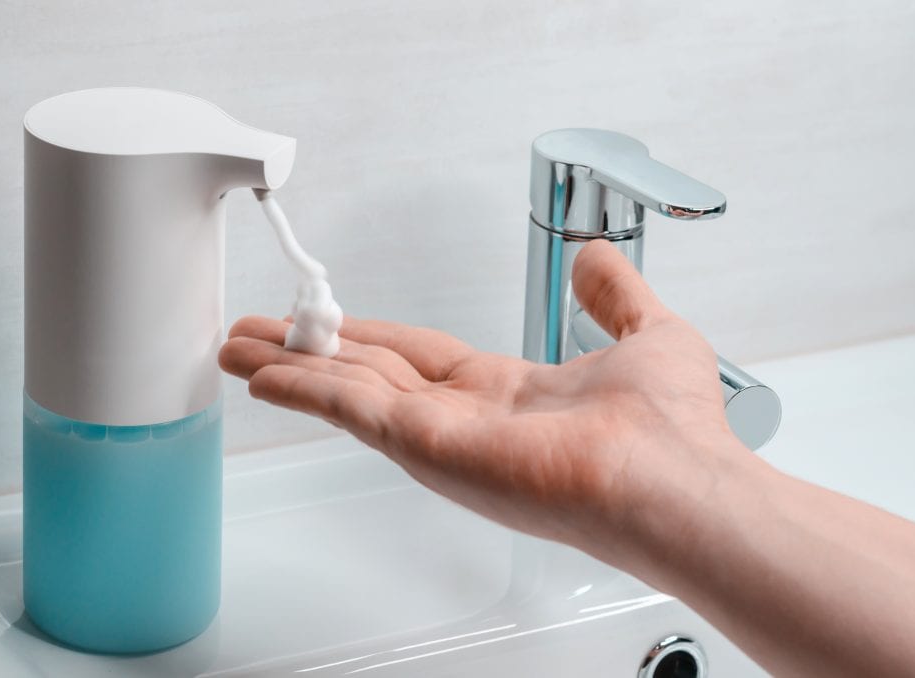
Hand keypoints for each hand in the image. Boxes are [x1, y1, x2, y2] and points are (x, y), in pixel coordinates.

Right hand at [219, 240, 754, 575]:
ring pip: (348, 388)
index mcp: (506, 394)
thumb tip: (593, 257)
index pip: (419, 358)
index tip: (333, 322)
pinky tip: (262, 372)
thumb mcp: (645, 333)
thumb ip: (612, 295)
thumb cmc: (674, 429)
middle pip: (367, 372)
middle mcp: (465, 418)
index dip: (370, 337)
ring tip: (236, 347)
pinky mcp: (428, 445)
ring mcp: (442, 436)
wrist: (677, 480)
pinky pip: (351, 406)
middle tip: (257, 334)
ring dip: (290, 366)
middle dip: (309, 352)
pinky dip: (302, 387)